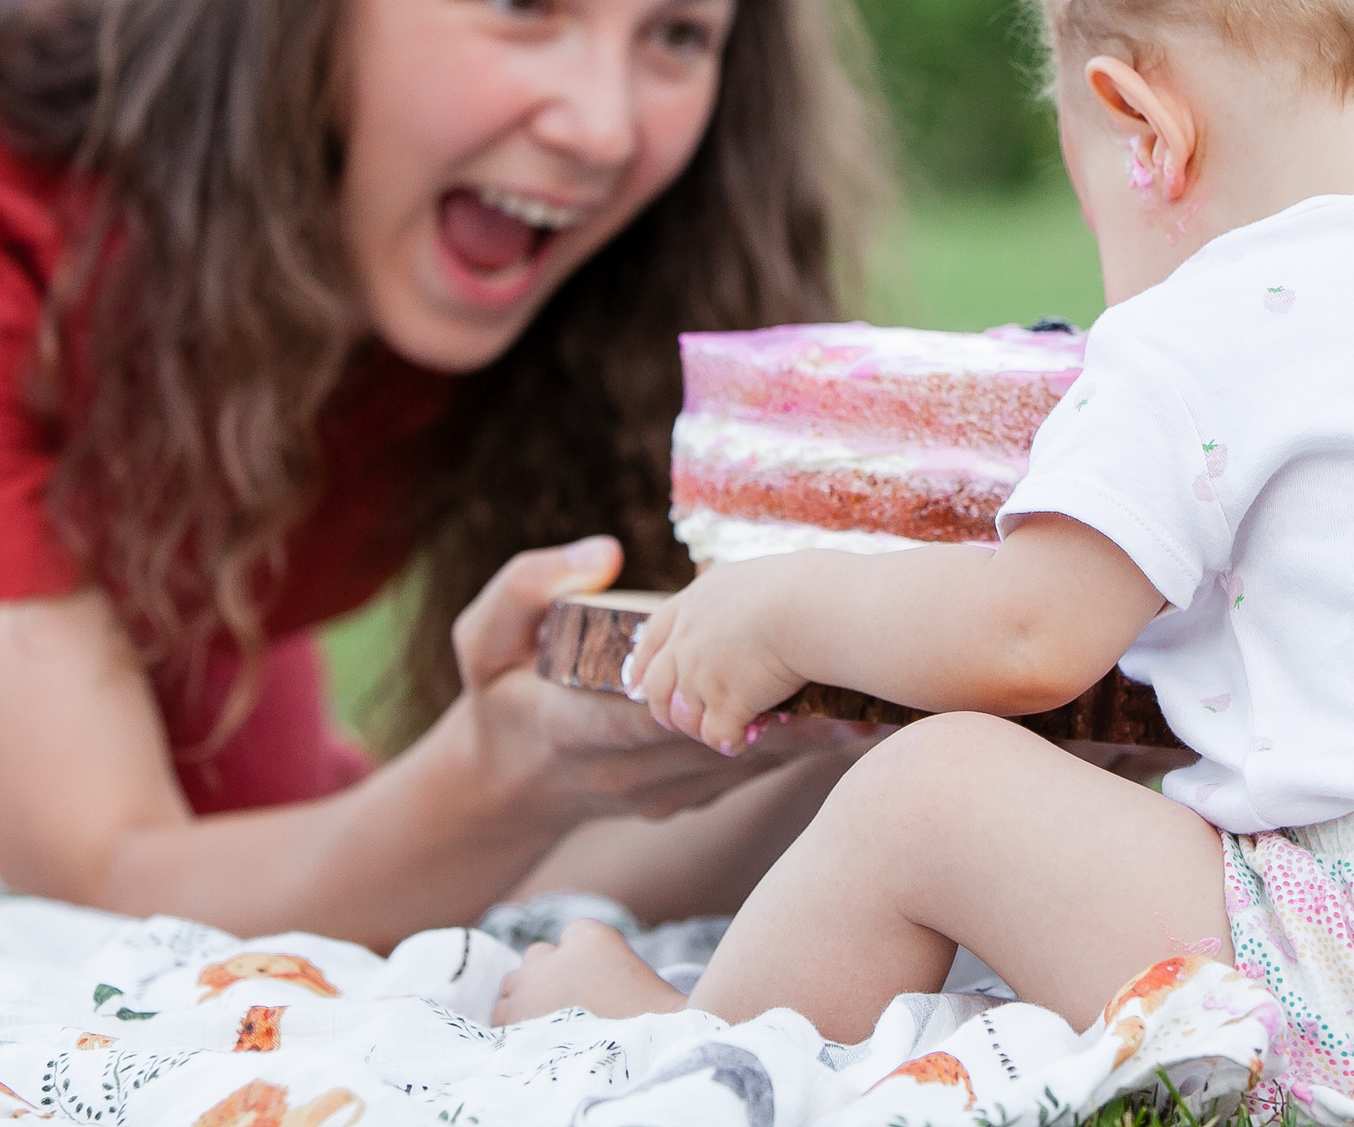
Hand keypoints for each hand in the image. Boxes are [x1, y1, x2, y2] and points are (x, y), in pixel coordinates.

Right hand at [451, 538, 844, 822]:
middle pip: (723, 741)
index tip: (787, 667)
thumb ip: (526, 587)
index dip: (727, 695)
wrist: (501, 790)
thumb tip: (604, 552)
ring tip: (873, 698)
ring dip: (805, 734)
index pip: (660, 715)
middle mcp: (628, 773)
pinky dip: (789, 745)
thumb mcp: (480, 639)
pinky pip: (744, 772)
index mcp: (577, 729)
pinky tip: (844, 715)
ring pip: (744, 764)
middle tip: (859, 679)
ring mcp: (660, 795)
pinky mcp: (684, 800)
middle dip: (790, 713)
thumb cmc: (498, 698)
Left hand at [623, 554, 809, 754]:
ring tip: (732, 729)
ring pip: (683, 718)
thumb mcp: (752, 580)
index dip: (642, 666)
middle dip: (667, 711)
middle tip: (684, 722)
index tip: (638, 686)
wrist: (809, 605)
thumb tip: (754, 615)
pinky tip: (748, 738)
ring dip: (704, 728)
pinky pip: (716, 736)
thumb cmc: (799, 588)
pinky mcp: (724, 702)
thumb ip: (736, 602)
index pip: (652, 638)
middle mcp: (687, 640)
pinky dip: (731, 742)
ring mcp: (701, 673)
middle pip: (657, 687)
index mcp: (692, 604)